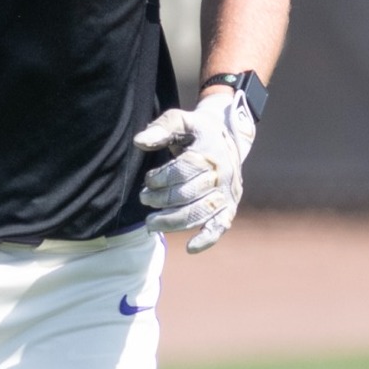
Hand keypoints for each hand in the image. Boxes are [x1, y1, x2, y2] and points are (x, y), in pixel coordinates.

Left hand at [133, 88, 257, 253]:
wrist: (226, 138)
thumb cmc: (195, 130)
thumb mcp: (179, 120)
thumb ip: (160, 128)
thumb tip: (139, 142)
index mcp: (211, 153)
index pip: (186, 170)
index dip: (163, 177)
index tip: (148, 180)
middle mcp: (222, 175)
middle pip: (191, 193)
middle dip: (163, 200)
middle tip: (144, 199)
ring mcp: (228, 193)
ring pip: (202, 212)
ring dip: (175, 221)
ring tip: (151, 224)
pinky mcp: (229, 206)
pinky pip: (221, 225)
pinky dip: (207, 238)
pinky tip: (190, 248)